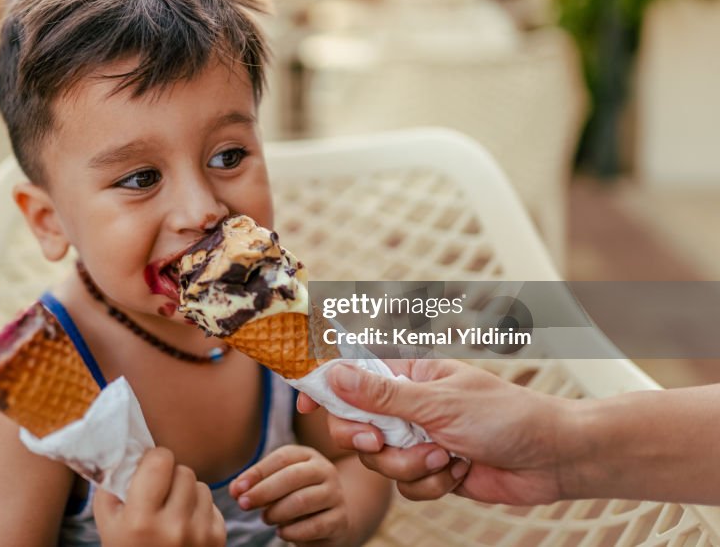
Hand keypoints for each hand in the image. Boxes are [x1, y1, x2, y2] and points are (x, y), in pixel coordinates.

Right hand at [93, 448, 224, 546]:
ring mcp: (199, 534)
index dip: (154, 459)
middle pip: (183, 471)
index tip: (148, 468)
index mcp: (141, 520)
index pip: (160, 461)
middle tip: (159, 492)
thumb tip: (125, 449)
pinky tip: (185, 525)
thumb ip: (111, 484)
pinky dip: (199, 510)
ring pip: (201, 485)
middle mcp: (174, 527)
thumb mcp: (108, 523)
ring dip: (187, 492)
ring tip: (172, 511)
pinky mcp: (217, 540)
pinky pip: (213, 505)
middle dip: (171, 477)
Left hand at [229, 445, 348, 545]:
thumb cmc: (295, 497)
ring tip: (265, 518)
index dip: (256, 472)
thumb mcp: (276, 486)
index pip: (281, 457)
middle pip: (293, 476)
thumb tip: (235, 489)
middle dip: (263, 491)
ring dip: (277, 511)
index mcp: (307, 455)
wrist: (330, 520)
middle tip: (243, 504)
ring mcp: (335, 494)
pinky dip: (293, 531)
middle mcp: (324, 470)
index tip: (236, 489)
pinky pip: (315, 525)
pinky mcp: (340, 519)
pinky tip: (281, 532)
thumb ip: (255, 484)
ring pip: (303, 500)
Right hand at [298, 360, 569, 504]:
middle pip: (356, 424)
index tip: (305, 403)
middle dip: (369, 439)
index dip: (326, 386)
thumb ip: (382, 393)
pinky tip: (458, 470)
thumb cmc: (505, 416)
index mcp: (409, 374)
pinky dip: (430, 483)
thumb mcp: (438, 402)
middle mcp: (408, 405)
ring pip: (379, 460)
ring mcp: (419, 438)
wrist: (552, 458)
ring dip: (411, 465)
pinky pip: (405, 484)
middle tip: (382, 440)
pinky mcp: (431, 470)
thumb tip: (335, 374)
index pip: (354, 373)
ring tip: (446, 456)